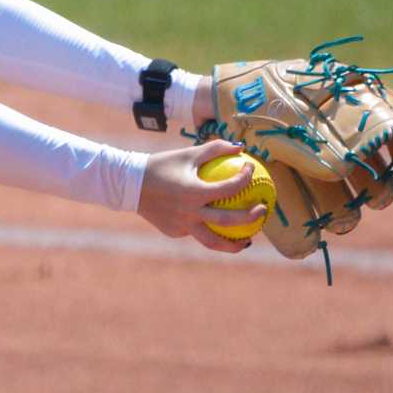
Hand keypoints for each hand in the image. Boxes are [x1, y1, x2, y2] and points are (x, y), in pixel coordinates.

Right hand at [136, 139, 264, 254]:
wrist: (130, 185)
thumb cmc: (162, 165)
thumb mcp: (188, 153)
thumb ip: (216, 148)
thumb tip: (240, 148)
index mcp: (195, 192)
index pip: (230, 187)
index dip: (246, 177)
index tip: (251, 168)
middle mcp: (190, 212)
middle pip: (228, 221)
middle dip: (251, 217)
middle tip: (262, 210)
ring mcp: (181, 226)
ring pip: (213, 241)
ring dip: (233, 243)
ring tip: (247, 241)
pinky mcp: (174, 231)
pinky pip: (195, 231)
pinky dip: (207, 228)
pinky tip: (216, 225)